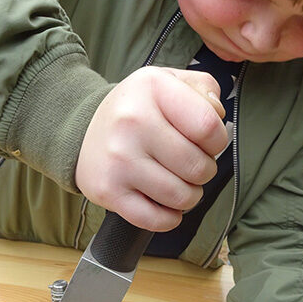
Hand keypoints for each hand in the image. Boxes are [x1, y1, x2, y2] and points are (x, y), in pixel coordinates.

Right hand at [76, 66, 227, 231]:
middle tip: (190, 165)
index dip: (217, 141)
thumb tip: (218, 116)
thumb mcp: (170, 81)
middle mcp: (132, 122)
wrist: (84, 129)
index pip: (209, 127)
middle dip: (204, 171)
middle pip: (198, 167)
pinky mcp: (108, 191)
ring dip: (189, 196)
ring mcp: (119, 160)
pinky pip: (156, 220)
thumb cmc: (137, 109)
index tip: (207, 143)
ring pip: (181, 197)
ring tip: (178, 182)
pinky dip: (169, 218)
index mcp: (153, 89)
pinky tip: (165, 204)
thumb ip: (204, 89)